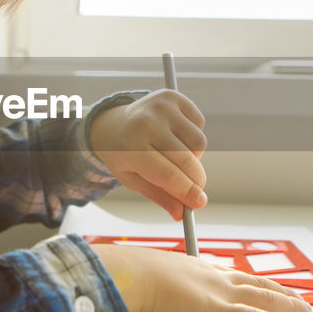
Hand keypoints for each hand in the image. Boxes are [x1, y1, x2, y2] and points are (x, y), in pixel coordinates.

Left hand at [88, 91, 207, 220]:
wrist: (113, 123)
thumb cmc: (124, 155)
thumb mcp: (133, 180)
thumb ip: (159, 196)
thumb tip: (180, 214)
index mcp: (131, 147)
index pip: (167, 174)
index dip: (187, 191)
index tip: (199, 203)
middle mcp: (146, 123)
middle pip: (186, 160)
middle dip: (196, 180)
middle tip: (195, 188)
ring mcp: (161, 107)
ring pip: (198, 143)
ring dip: (194, 157)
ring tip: (175, 156)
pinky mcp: (173, 97)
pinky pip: (200, 124)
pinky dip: (193, 137)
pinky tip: (176, 136)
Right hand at [90, 240, 310, 311]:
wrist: (122, 278)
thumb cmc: (121, 280)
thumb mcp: (137, 280)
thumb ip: (146, 290)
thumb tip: (135, 298)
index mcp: (190, 268)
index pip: (227, 274)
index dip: (247, 280)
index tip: (260, 283)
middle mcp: (209, 276)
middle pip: (252, 284)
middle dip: (276, 291)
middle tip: (295, 297)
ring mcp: (217, 294)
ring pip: (263, 299)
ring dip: (287, 307)